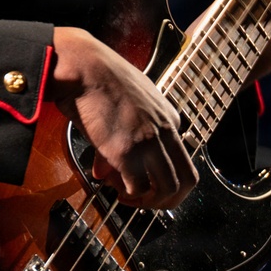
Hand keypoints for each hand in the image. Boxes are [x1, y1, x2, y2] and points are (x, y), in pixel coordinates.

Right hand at [46, 26, 197, 209]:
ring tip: (128, 198)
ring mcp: (148, 142)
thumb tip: (105, 170)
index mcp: (169, 117)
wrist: (84, 67)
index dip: (161, 175)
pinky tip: (115, 188)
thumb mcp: (124, 104)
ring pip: (168, 189)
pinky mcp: (127, 151)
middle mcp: (165, 130)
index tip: (141, 176)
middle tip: (147, 202)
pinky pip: (138, 188)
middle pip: (186, 180)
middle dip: (168, 200)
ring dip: (149, 202)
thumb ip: (122, 137)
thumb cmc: (99, 79)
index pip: (182, 158)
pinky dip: (128, 195)